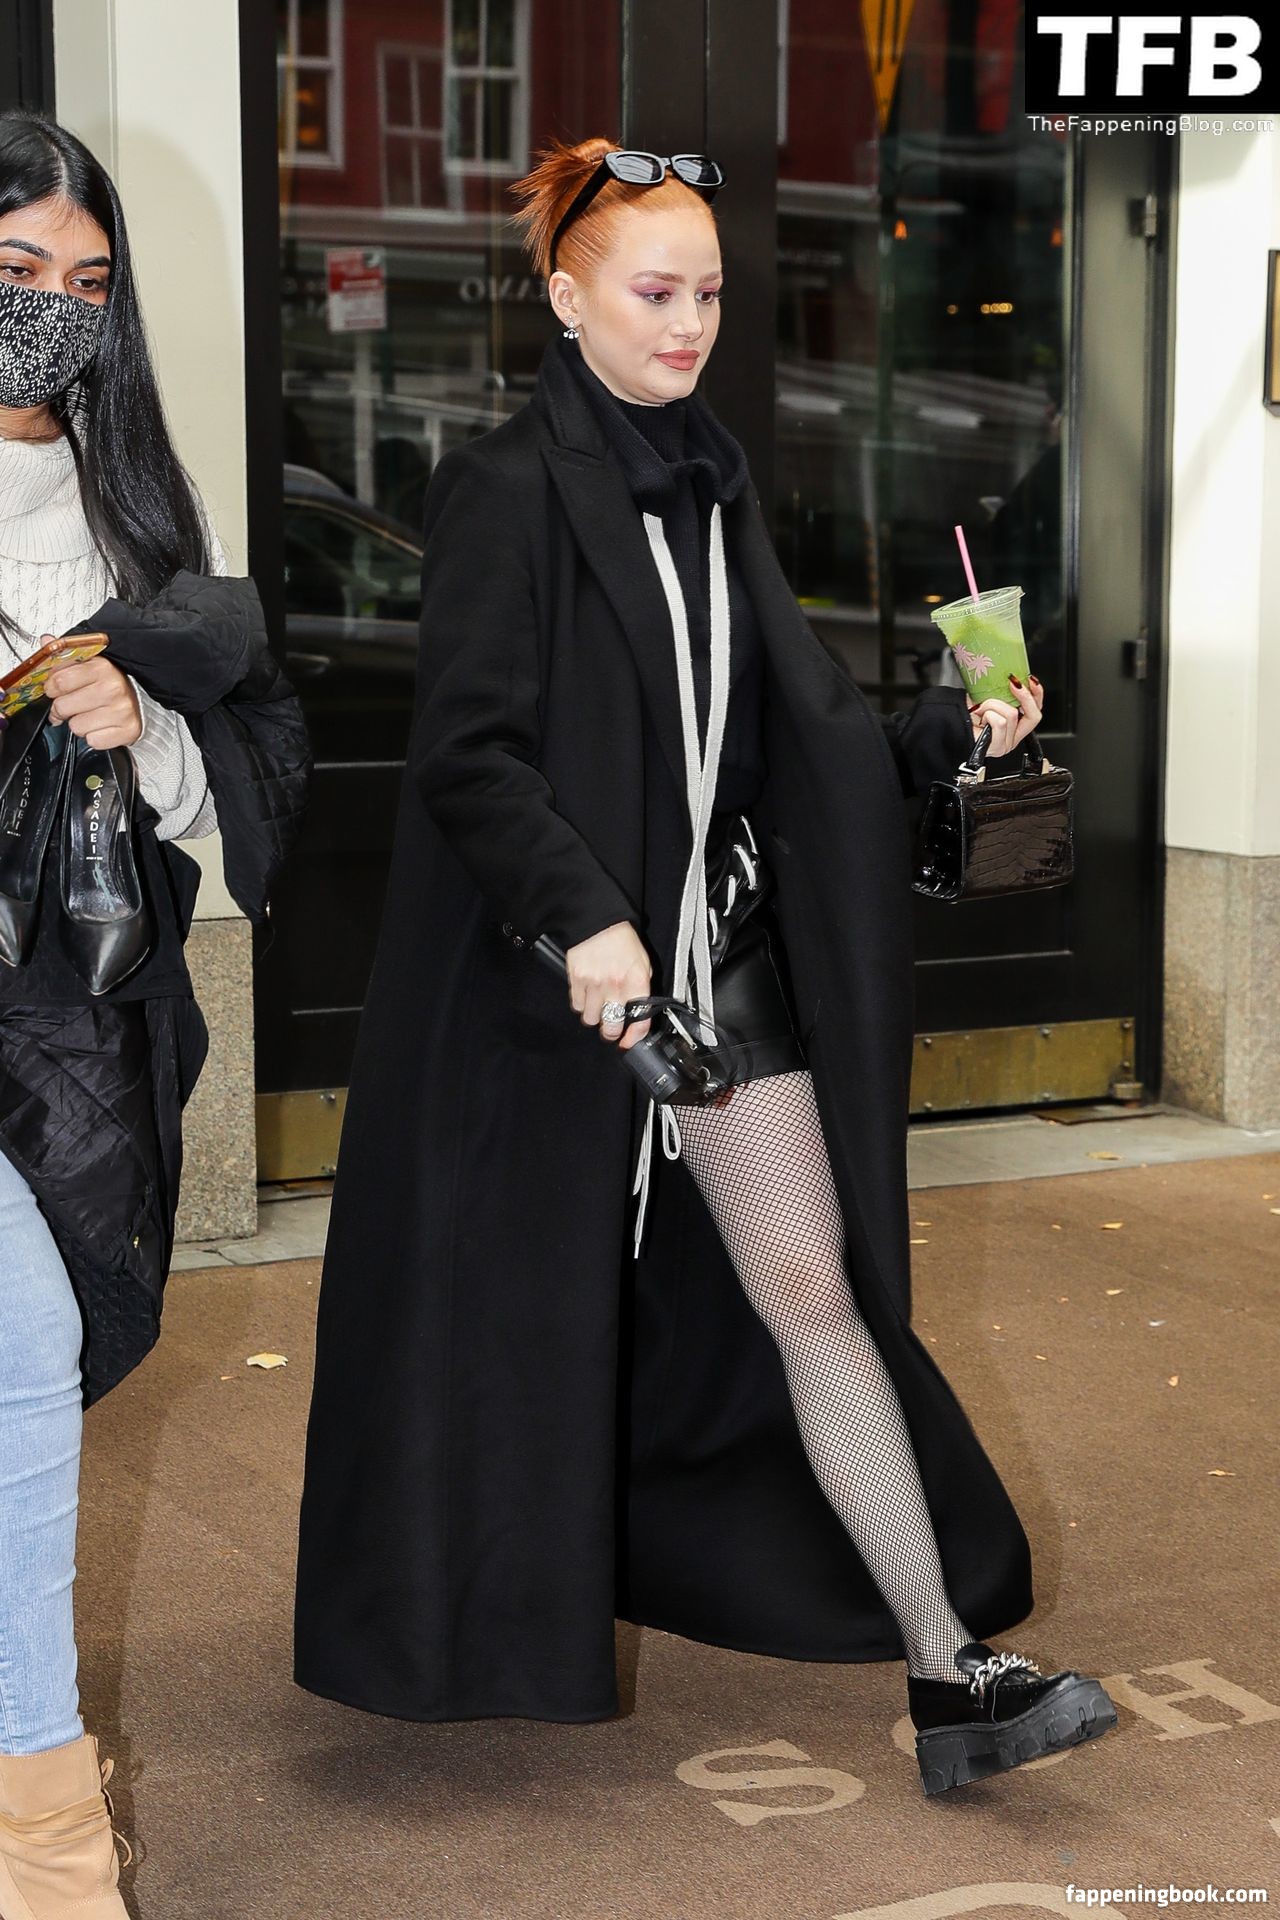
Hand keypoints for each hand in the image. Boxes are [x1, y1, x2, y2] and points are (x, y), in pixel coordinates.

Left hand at [44, 650, 141, 749]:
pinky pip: (92, 741)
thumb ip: (65, 655)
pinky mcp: (127, 731)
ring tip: (91, 714)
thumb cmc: (112, 684)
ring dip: (79, 724)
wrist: (143, 702)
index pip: (58, 681)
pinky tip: (101, 725)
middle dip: (63, 708)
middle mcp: (113, 688)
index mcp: (102, 667)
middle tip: (75, 704)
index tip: (57, 690)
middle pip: (63, 706)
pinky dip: (94, 736)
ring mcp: (121, 711)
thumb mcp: (90, 664)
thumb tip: (46, 641)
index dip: (52, 687)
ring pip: (76, 727)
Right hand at [565, 921, 651, 1050]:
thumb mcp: (643, 963)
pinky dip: (582, 1005)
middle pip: (611, 1026)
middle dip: (612, 1031)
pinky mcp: (576, 979)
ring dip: (595, 1016)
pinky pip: (577, 1005)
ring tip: (599, 1005)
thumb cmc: (622, 941)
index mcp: (637, 981)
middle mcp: (615, 986)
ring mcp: (594, 984)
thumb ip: (641, 988)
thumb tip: (639, 1011)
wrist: (598, 922)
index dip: (634, 1037)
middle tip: (611, 1026)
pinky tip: (588, 995)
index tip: (628, 1041)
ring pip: (591, 1019)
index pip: (639, 1020)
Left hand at [967, 672, 1042, 755]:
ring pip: (1012, 715)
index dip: (1037, 695)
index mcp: (1015, 727)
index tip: (1031, 680)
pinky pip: (1000, 722)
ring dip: (993, 705)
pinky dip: (988, 715)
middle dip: (1024, 696)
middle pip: (1034, 715)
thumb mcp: (990, 699)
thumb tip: (1013, 677)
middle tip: (1012, 683)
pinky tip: (980, 718)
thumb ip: (1004, 693)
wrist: (949, 726)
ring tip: (981, 709)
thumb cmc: (966, 715)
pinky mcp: (997, 747)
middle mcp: (1013, 738)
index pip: (1036, 712)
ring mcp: (1006, 744)